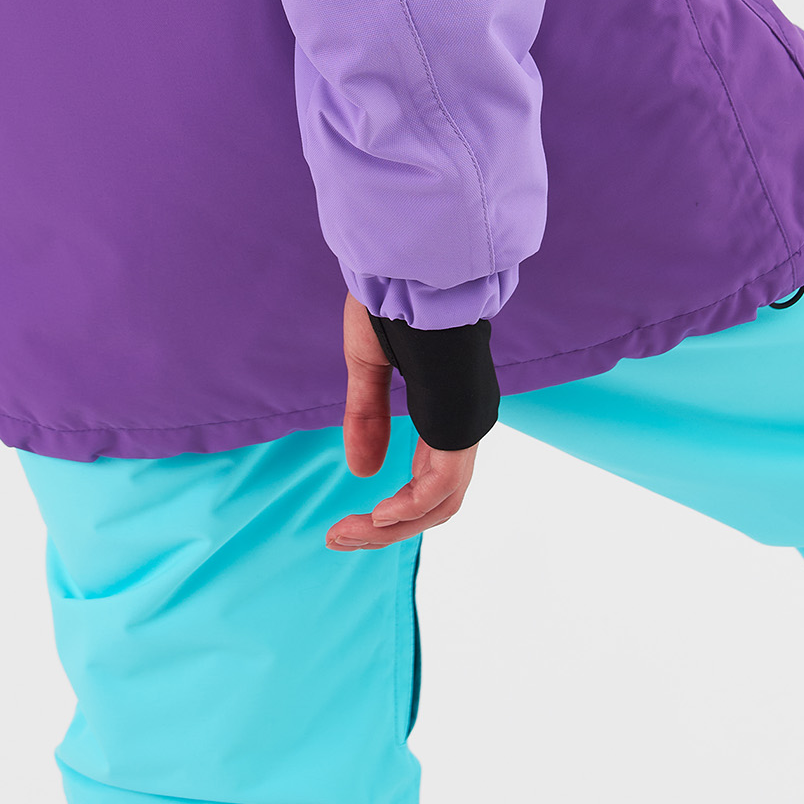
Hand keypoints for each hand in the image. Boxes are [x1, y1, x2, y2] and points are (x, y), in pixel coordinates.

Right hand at [326, 293, 477, 547]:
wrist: (411, 267)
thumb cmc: (394, 298)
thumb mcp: (368, 365)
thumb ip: (367, 415)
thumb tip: (360, 472)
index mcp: (446, 407)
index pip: (431, 476)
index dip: (395, 508)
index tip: (351, 521)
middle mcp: (462, 422)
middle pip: (435, 501)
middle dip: (385, 529)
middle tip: (338, 537)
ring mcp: (466, 424)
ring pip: (441, 503)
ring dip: (392, 528)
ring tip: (348, 532)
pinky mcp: (460, 423)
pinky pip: (442, 486)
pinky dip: (410, 508)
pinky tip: (378, 515)